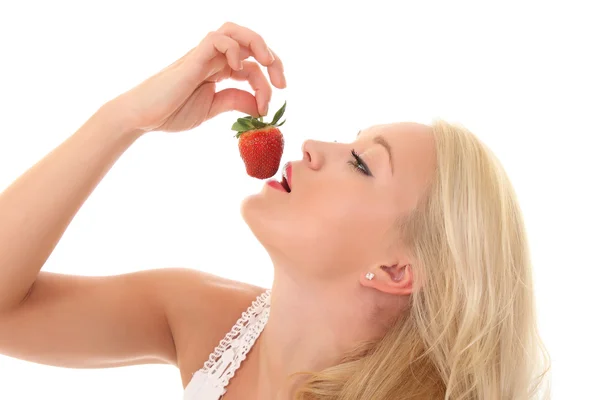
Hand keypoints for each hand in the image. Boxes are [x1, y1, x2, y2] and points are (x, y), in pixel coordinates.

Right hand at [109, 22, 285, 133]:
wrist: (142, 117)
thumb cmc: (171, 112)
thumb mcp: (212, 109)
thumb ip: (234, 102)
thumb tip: (259, 105)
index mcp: (218, 71)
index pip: (251, 66)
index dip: (266, 84)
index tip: (267, 108)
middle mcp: (213, 59)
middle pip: (249, 42)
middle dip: (272, 59)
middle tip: (282, 83)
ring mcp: (202, 56)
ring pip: (234, 31)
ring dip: (258, 44)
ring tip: (268, 64)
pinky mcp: (192, 59)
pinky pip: (216, 39)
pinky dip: (233, 48)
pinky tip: (236, 69)